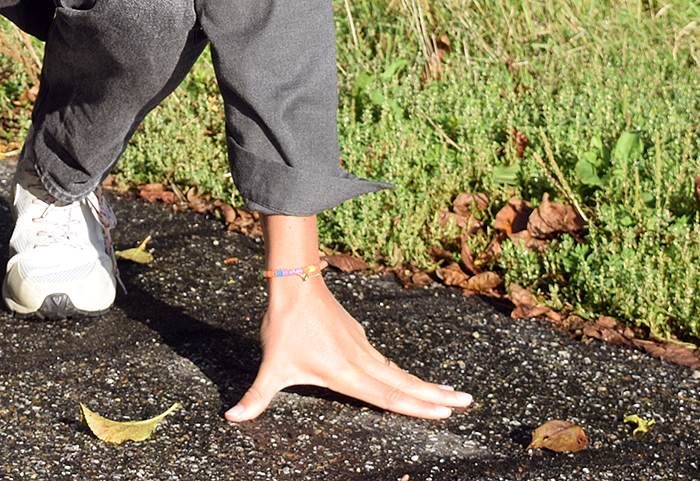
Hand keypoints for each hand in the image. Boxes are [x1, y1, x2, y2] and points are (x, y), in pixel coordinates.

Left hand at [224, 215, 471, 423]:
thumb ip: (255, 397)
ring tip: (451, 393)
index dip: (417, 406)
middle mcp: (361, 361)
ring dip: (425, 384)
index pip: (388, 395)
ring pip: (399, 371)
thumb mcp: (271, 368)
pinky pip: (387, 361)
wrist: (294, 282)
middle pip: (405, 382)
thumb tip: (231, 418)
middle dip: (436, 395)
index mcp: (346, 373)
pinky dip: (405, 373)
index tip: (446, 411)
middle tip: (467, 402)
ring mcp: (363, 347)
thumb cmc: (284, 326)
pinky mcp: (359, 337)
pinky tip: (411, 380)